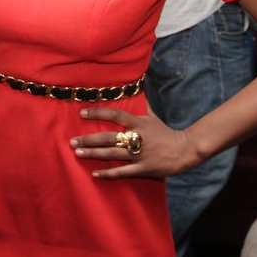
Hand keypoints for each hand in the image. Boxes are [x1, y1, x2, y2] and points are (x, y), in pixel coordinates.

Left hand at [69, 104, 200, 179]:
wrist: (185, 150)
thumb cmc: (165, 131)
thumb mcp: (152, 115)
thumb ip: (141, 102)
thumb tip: (136, 83)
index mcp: (139, 123)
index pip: (115, 115)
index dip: (98, 113)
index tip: (82, 113)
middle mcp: (137, 138)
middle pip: (109, 137)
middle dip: (89, 139)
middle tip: (72, 141)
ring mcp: (140, 154)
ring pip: (112, 154)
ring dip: (94, 154)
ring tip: (77, 153)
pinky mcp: (144, 168)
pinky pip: (123, 172)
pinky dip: (108, 173)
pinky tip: (95, 173)